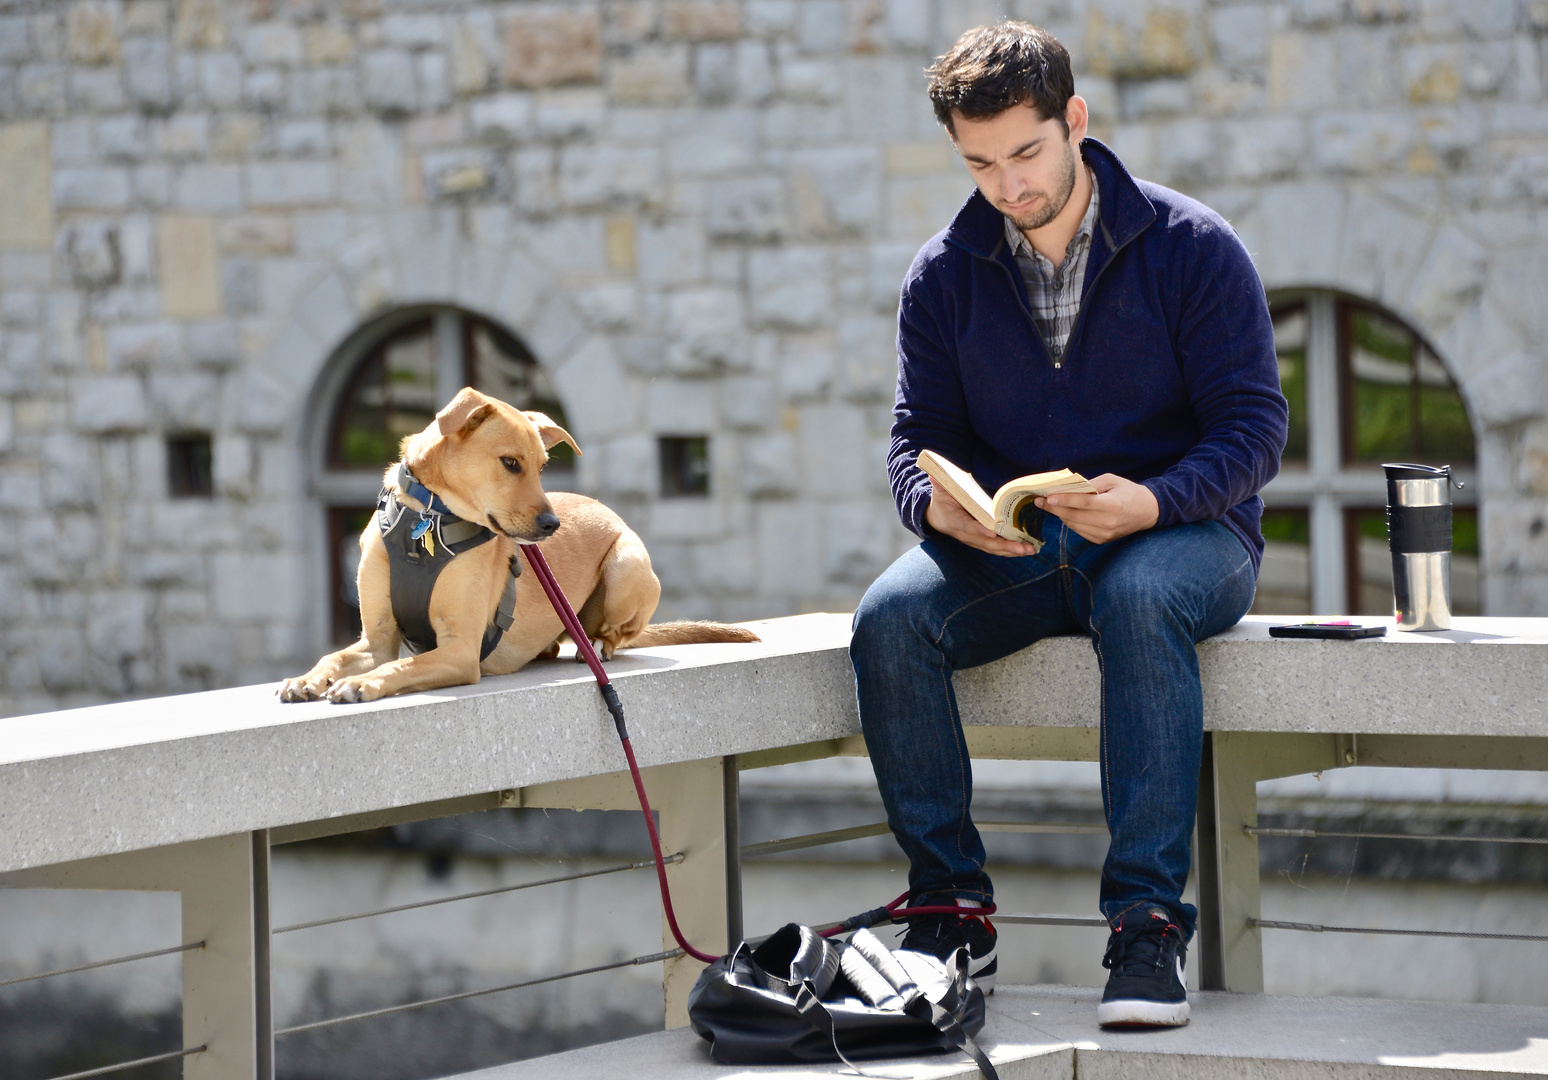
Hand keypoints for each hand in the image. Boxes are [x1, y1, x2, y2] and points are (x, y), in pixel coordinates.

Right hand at [925, 485, 1039, 557]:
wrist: (938, 518)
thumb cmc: (941, 502)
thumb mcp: (940, 491)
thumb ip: (940, 483)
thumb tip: (935, 475)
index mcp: (954, 520)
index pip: (968, 526)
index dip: (979, 530)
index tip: (993, 532)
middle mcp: (965, 534)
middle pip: (985, 543)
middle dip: (1004, 546)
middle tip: (1021, 547)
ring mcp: (974, 540)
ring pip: (993, 548)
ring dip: (1011, 551)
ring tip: (1029, 550)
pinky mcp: (981, 542)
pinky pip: (996, 548)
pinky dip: (1010, 551)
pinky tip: (1025, 550)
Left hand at [1034, 473, 1158, 543]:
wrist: (1147, 512)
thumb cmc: (1129, 492)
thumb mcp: (1112, 480)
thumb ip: (1091, 484)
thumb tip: (1068, 488)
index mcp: (1112, 506)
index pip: (1083, 503)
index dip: (1064, 500)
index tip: (1047, 497)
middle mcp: (1108, 523)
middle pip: (1074, 516)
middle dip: (1054, 508)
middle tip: (1039, 500)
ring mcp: (1104, 534)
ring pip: (1073, 525)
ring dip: (1059, 515)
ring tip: (1048, 505)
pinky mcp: (1101, 540)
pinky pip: (1079, 531)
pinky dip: (1070, 521)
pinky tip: (1065, 513)